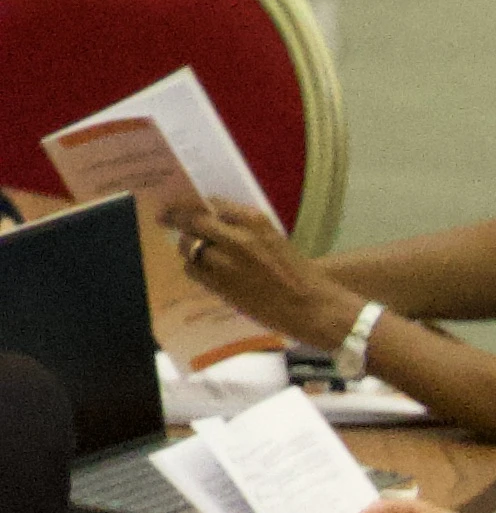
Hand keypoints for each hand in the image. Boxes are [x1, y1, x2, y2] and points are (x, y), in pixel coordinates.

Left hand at [162, 199, 336, 346]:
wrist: (312, 308)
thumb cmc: (299, 274)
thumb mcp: (275, 241)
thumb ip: (246, 229)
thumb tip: (214, 220)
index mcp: (255, 221)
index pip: (213, 203)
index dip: (194, 203)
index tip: (184, 204)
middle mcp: (237, 238)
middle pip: (193, 220)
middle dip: (176, 218)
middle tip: (165, 218)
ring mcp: (226, 262)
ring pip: (188, 246)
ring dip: (187, 246)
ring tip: (193, 250)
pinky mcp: (220, 285)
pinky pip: (192, 270)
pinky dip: (194, 268)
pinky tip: (205, 271)